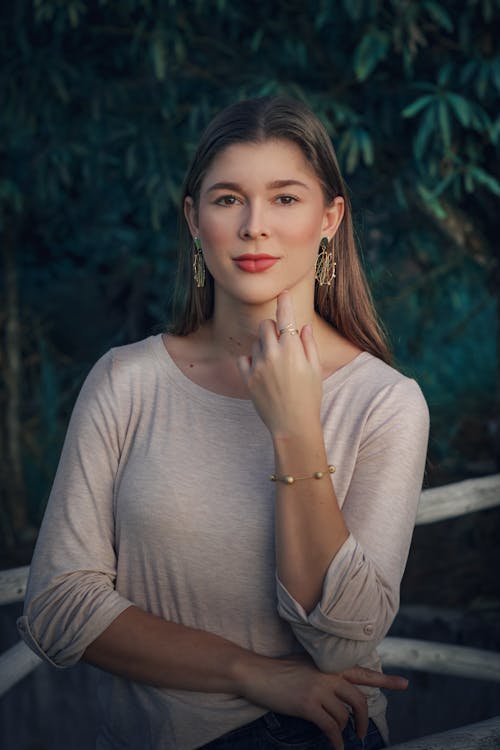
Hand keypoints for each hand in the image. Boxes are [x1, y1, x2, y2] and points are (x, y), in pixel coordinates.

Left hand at [237, 291, 321, 437]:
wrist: (293, 425)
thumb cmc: (309, 397)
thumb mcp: (315, 369)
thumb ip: (308, 345)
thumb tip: (303, 326)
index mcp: (292, 349)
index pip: (286, 317)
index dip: (284, 302)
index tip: (282, 293)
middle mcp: (273, 353)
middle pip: (265, 325)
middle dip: (272, 327)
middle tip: (281, 340)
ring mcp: (258, 365)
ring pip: (256, 342)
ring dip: (263, 345)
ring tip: (276, 364)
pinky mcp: (247, 378)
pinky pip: (244, 358)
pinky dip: (250, 359)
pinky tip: (261, 369)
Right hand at [238, 653, 406, 749]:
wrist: (257, 674)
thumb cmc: (279, 671)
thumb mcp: (306, 664)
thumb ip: (325, 673)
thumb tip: (338, 689)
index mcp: (329, 664)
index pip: (363, 672)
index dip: (385, 680)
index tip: (405, 684)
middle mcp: (329, 674)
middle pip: (358, 700)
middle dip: (363, 720)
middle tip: (361, 732)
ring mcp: (319, 689)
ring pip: (344, 716)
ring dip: (344, 730)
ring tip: (338, 736)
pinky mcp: (309, 705)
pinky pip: (331, 728)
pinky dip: (336, 741)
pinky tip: (335, 747)